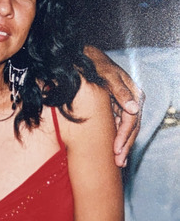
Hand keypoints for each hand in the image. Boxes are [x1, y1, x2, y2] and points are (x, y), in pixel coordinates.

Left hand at [84, 46, 144, 166]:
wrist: (86, 58)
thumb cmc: (97, 65)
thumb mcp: (107, 75)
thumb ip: (119, 90)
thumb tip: (134, 108)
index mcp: (134, 94)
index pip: (131, 120)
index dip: (124, 137)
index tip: (116, 150)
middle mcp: (131, 100)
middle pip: (131, 128)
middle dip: (125, 146)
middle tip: (118, 163)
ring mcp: (123, 104)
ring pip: (125, 129)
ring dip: (121, 145)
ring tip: (117, 162)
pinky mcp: (114, 107)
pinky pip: (117, 125)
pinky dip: (114, 137)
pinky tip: (111, 149)